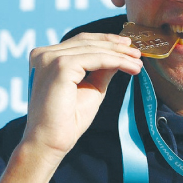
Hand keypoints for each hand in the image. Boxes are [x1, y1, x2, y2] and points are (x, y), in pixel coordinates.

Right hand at [20, 33, 142, 171]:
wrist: (50, 141)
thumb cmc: (67, 120)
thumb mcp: (90, 88)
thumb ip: (101, 70)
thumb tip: (120, 56)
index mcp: (46, 58)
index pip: (79, 41)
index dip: (105, 41)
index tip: (127, 45)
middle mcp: (44, 54)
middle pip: (87, 41)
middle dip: (116, 46)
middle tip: (138, 52)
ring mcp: (50, 59)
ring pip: (94, 50)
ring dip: (120, 55)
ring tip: (138, 63)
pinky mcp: (61, 66)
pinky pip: (96, 59)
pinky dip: (117, 61)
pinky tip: (132, 68)